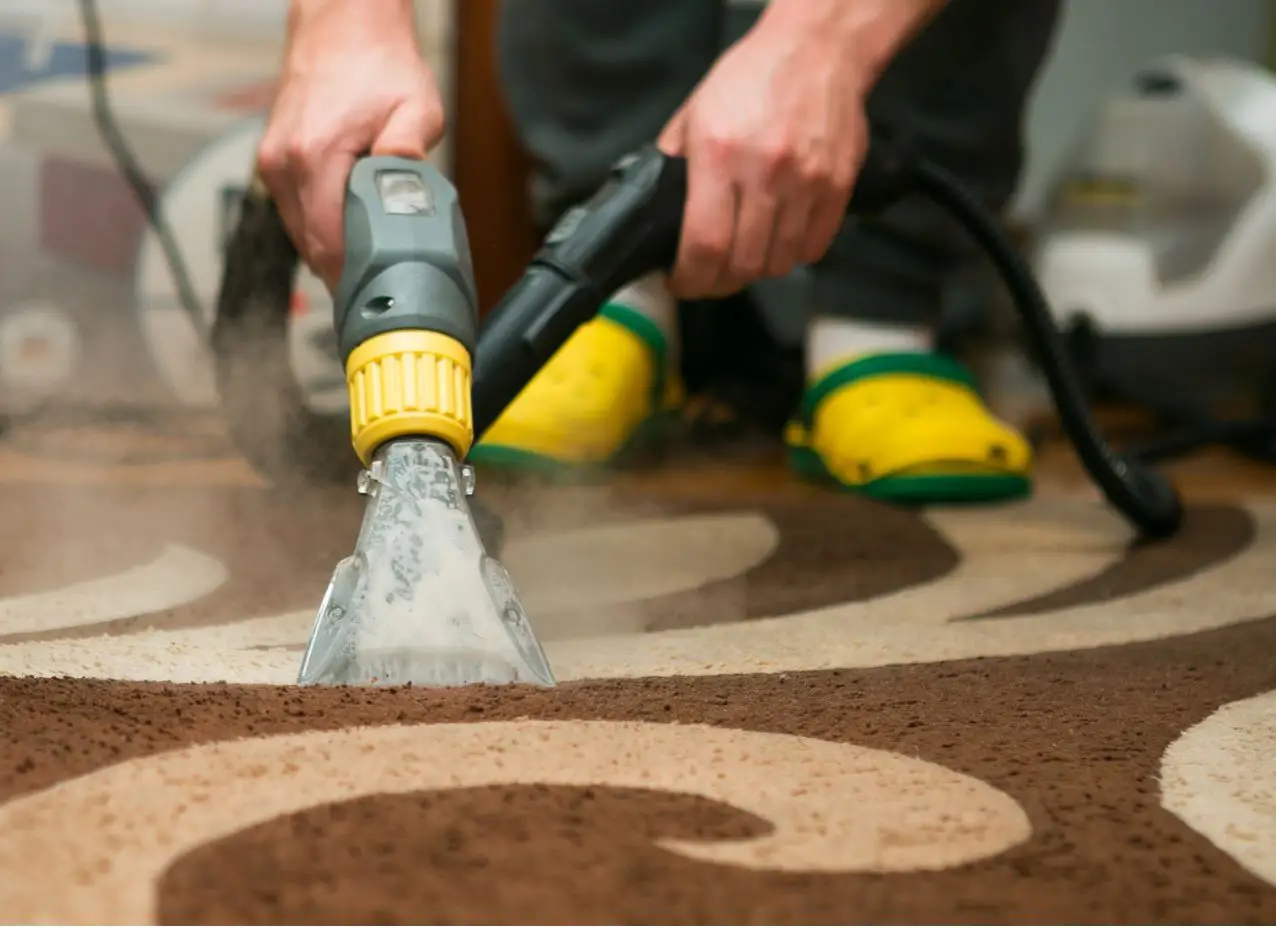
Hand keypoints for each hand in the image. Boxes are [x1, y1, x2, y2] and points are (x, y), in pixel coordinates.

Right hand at [257, 0, 444, 289]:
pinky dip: (321, 227)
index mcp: (313, 156)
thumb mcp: (416, 107)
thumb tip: (405, 185)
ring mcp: (274, 163)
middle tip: (382, 287)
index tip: (377, 298)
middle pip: (311, 247)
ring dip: (332, 250)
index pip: (327, 244)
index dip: (354, 279)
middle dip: (346, 271)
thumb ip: (409, 149)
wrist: (343, 25)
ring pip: (300, 235)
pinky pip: (296, 213)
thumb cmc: (379, 64)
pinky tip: (350, 230)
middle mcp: (284, 164)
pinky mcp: (274, 161)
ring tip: (370, 260)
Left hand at [656, 15, 873, 299]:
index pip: (705, 245)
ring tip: (745, 255)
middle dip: (720, 282)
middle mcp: (765, 172)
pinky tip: (778, 239)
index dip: (691, 279)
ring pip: (779, 263)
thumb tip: (658, 213)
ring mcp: (807, 181)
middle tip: (710, 275)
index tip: (682, 282)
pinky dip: (792, 254)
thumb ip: (674, 165)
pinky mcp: (837, 186)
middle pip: (744, 265)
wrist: (817, 49)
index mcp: (719, 155)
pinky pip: (813, 247)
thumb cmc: (752, 77)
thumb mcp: (694, 114)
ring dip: (757, 269)